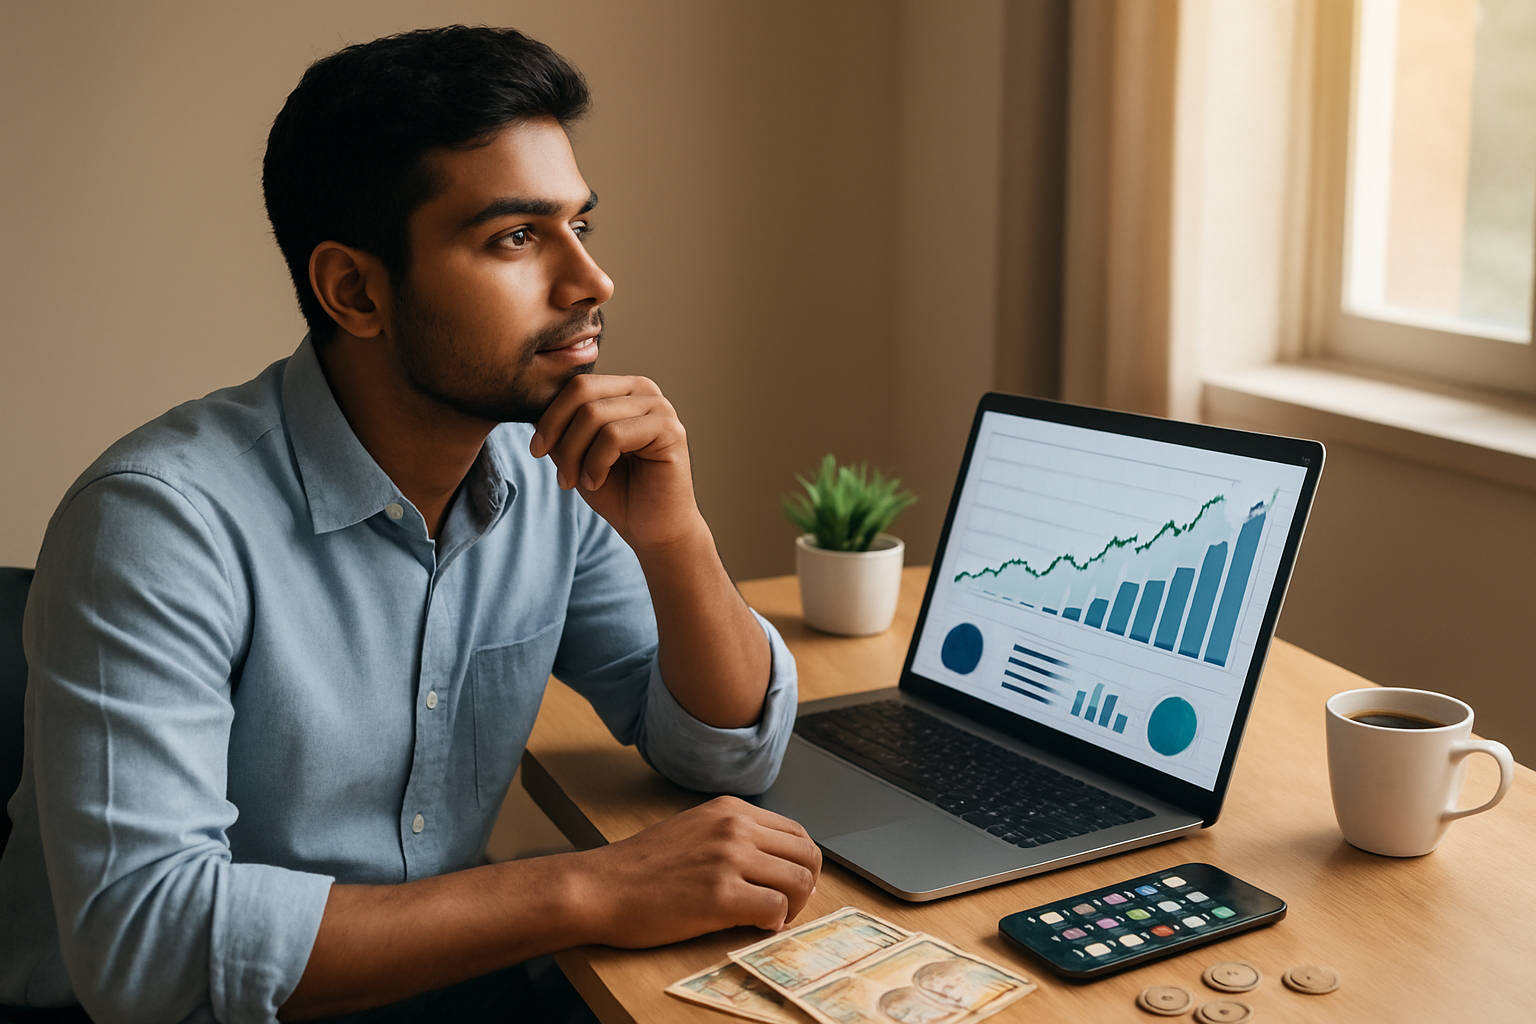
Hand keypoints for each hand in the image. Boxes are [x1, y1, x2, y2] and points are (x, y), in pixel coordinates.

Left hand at [530, 374, 702, 551]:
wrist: (653, 529)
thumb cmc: (618, 492)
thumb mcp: (577, 455)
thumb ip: (561, 428)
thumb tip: (532, 408)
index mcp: (623, 389)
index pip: (576, 384)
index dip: (550, 416)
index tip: (537, 450)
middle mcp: (644, 390)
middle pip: (583, 392)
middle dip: (559, 434)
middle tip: (559, 473)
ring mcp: (660, 407)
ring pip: (594, 414)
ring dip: (575, 455)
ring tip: (576, 482)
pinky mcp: (670, 430)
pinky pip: (614, 435)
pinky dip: (595, 463)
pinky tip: (596, 482)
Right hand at [569, 796, 821, 947]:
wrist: (599, 887)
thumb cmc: (640, 867)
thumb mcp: (693, 830)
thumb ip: (732, 836)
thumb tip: (774, 862)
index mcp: (730, 810)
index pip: (796, 832)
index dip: (800, 863)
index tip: (788, 884)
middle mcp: (735, 828)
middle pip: (807, 855)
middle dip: (805, 886)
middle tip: (787, 906)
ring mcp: (729, 860)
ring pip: (799, 882)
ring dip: (792, 907)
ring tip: (769, 918)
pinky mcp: (720, 896)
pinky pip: (775, 910)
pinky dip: (772, 923)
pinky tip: (752, 926)